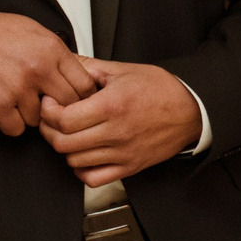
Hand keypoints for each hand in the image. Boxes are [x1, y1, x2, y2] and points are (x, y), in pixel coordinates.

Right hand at [0, 11, 96, 136]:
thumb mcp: (35, 31)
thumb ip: (57, 53)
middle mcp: (39, 69)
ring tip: (17, 97)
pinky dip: (9, 122)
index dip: (83, 97)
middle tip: (49, 106)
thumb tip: (77, 73)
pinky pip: (16, 128)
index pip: (85, 85)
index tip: (77, 101)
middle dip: (60, 109)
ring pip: (40, 120)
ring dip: (30, 114)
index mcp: (51, 49)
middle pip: (68, 106)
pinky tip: (4, 107)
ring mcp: (19, 88)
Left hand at [39, 60, 202, 185]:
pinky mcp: (130, 167)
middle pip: (64, 142)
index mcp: (112, 105)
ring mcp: (123, 153)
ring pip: (75, 161)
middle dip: (50, 130)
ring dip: (66, 149)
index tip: (50, 104)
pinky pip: (94, 179)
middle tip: (53, 120)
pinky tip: (84, 155)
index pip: (64, 119)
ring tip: (70, 135)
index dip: (48, 112)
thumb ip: (90, 67)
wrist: (191, 110)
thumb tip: (65, 60)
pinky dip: (82, 170)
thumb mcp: (123, 70)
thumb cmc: (161, 89)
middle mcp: (116, 132)